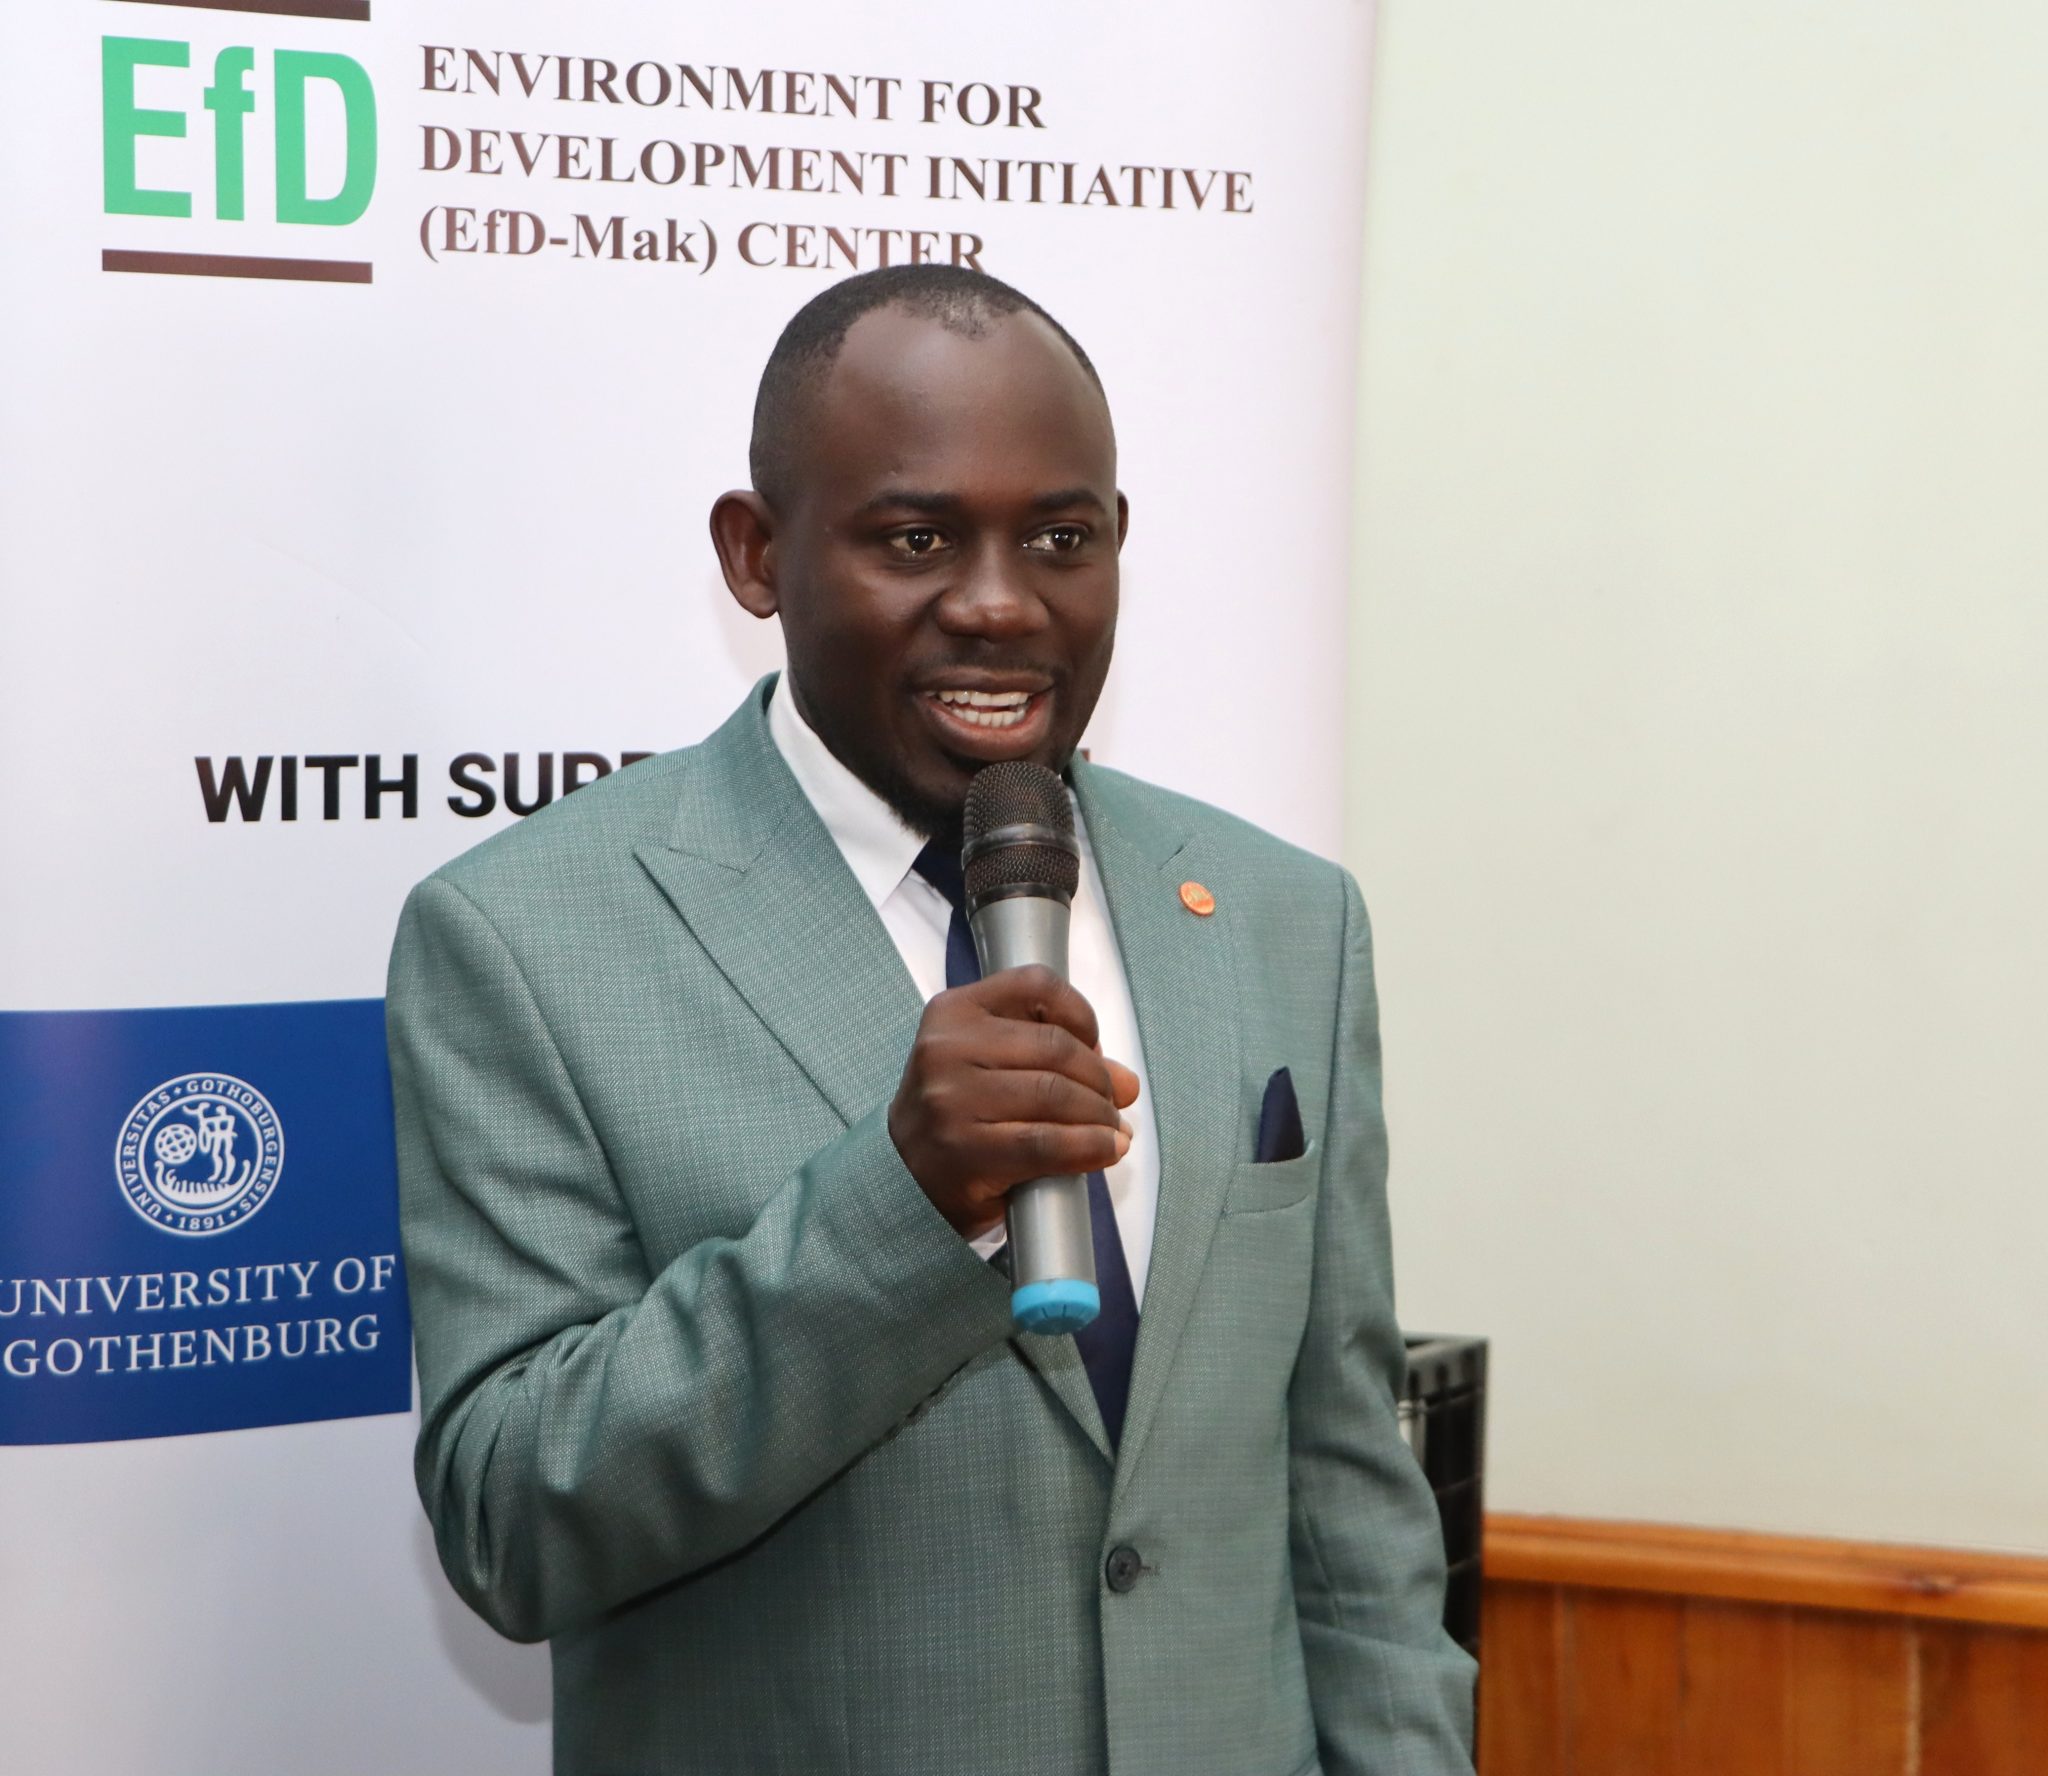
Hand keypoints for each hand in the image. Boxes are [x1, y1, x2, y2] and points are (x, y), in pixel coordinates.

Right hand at [888, 965, 1141, 1237]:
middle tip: (1115, 1102)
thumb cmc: (958, 1112)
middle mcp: (945, 1049)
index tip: (1094, 1044)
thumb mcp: (988, 1062)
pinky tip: (1105, 1150)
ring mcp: (950, 1102)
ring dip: (1100, 1116)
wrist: (904, 1178)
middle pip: (1055, 1048)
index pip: (1036, 985)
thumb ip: (1052, 1056)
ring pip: (1055, 1095)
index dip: (1080, 1013)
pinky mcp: (963, 1152)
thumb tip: (1126, 1082)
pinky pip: (1046, 1143)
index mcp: (953, 1012)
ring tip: (1113, 1131)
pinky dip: (1090, 1147)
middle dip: (1100, 1078)